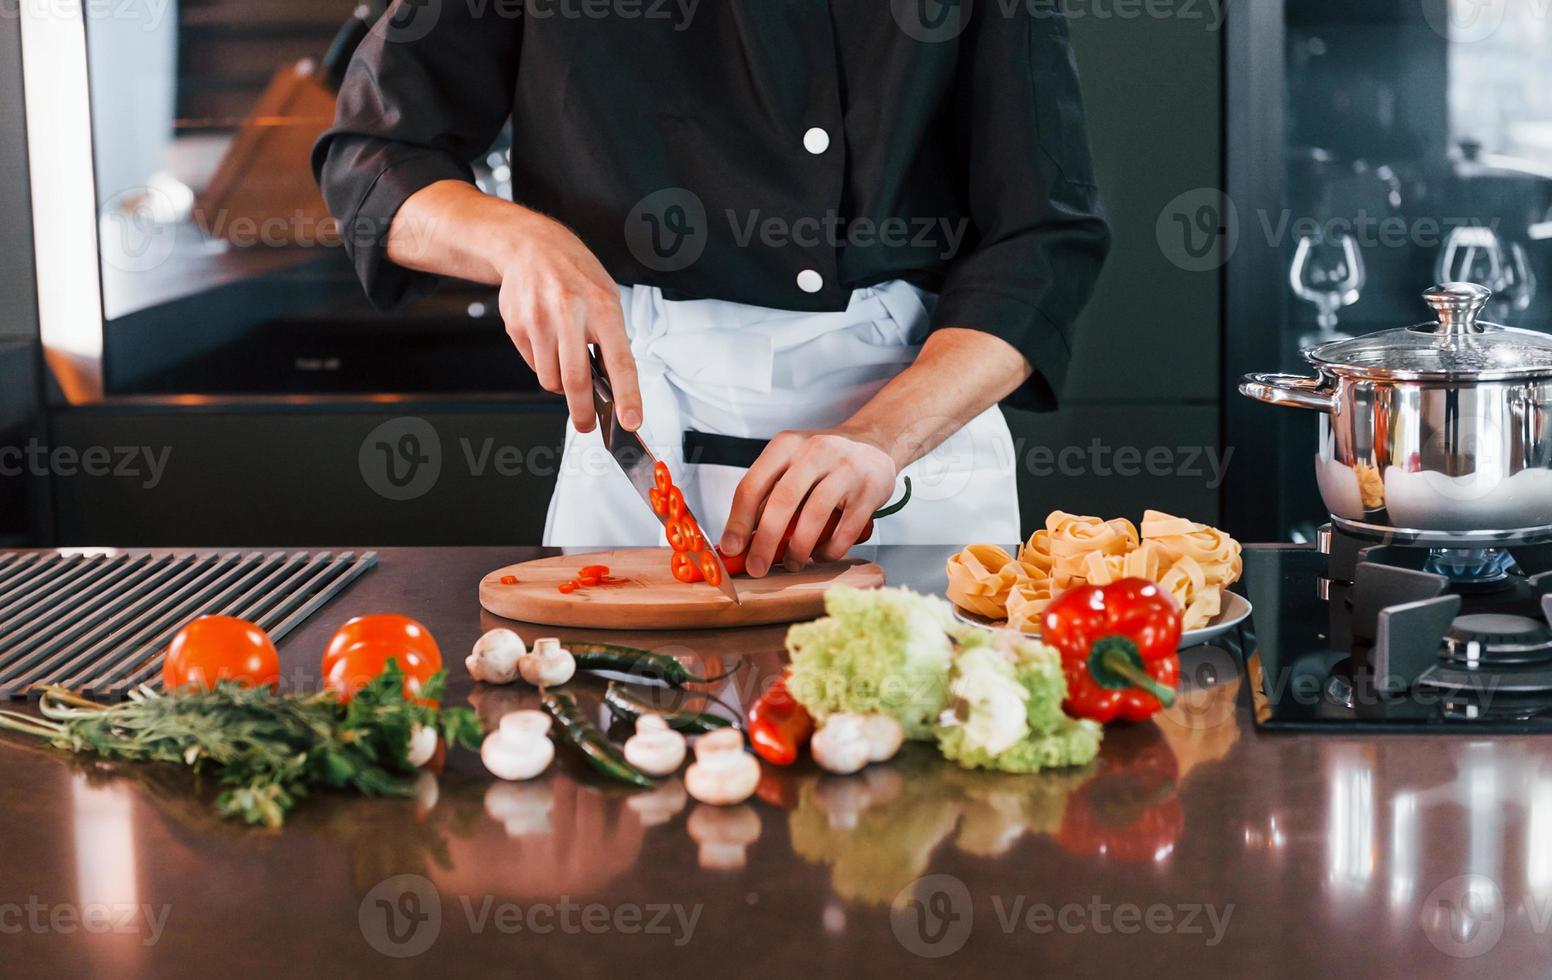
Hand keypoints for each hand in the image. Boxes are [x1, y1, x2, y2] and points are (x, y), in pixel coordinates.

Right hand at [494, 211, 641, 432]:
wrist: (530, 246)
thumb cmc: (576, 275)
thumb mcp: (606, 298)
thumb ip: (611, 340)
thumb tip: (614, 388)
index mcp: (602, 307)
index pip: (619, 362)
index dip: (627, 396)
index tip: (631, 422)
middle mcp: (570, 312)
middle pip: (575, 380)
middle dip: (582, 412)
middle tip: (586, 425)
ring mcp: (539, 319)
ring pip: (550, 378)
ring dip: (559, 384)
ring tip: (565, 359)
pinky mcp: (516, 325)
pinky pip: (533, 364)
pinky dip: (543, 363)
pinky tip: (546, 338)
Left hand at [720, 429, 898, 576]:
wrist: (873, 442)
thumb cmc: (823, 461)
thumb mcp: (791, 465)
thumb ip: (768, 495)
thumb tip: (742, 540)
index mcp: (787, 445)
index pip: (753, 484)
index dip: (738, 520)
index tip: (731, 548)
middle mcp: (815, 451)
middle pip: (783, 500)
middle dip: (765, 541)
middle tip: (757, 566)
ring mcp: (846, 468)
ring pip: (815, 515)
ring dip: (799, 548)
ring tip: (793, 562)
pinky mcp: (870, 488)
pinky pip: (846, 528)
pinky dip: (830, 549)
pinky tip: (822, 554)